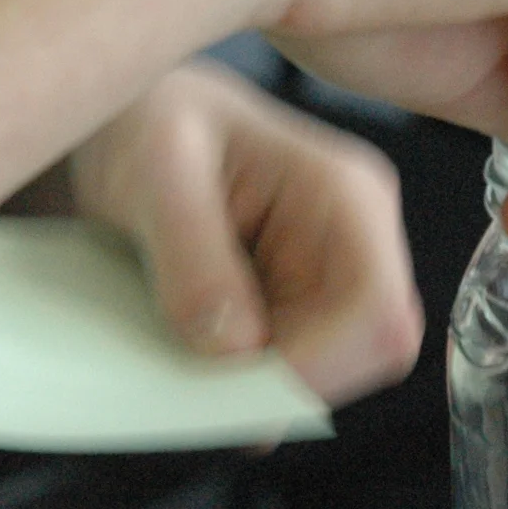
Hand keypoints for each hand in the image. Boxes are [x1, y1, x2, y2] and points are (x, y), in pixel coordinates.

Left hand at [69, 61, 424, 406]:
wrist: (130, 125)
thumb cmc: (150, 120)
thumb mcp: (156, 171)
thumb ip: (193, 255)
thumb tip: (235, 347)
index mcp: (346, 194)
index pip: (377, 308)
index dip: (320, 364)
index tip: (238, 387)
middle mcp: (357, 239)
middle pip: (366, 353)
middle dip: (287, 380)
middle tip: (204, 380)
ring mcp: (331, 277)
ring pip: (332, 374)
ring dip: (260, 384)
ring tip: (189, 354)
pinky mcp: (300, 307)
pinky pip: (292, 371)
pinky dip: (243, 381)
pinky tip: (196, 353)